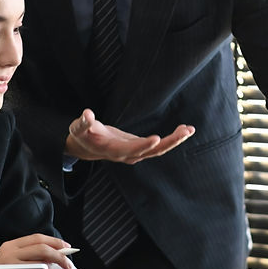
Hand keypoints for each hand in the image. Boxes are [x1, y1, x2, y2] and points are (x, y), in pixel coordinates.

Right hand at [0, 234, 75, 268]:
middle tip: (68, 266)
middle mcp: (9, 252)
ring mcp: (8, 265)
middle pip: (42, 249)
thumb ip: (30, 257)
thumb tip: (55, 256)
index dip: (55, 242)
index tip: (67, 247)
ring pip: (40, 265)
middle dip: (59, 257)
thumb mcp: (12, 263)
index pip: (38, 238)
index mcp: (11, 245)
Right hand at [65, 108, 193, 163]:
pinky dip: (172, 139)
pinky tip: (184, 130)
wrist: (86, 147)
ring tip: (189, 129)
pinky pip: (159, 146)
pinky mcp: (140, 148)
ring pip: (159, 150)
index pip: (131, 149)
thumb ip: (82, 122)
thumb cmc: (82, 135)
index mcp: (113, 150)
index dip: (143, 145)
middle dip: (169, 142)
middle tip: (185, 132)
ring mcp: (136, 153)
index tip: (157, 139)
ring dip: (175, 140)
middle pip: (152, 152)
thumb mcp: (78, 128)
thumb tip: (87, 114)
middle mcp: (127, 154)